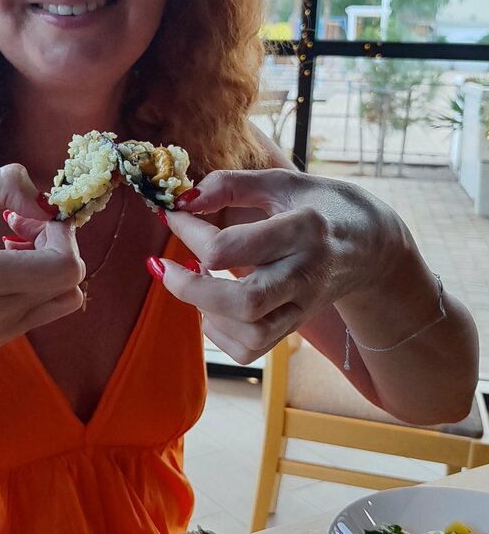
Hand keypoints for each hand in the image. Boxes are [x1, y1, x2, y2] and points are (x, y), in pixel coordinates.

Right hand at [0, 164, 84, 352]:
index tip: (33, 214)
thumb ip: (11, 185)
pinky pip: (38, 313)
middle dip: (57, 248)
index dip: (62, 235)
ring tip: (9, 244)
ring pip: (60, 302)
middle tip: (21, 225)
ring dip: (47, 268)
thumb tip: (49, 203)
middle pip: (69, 286)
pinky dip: (32, 286)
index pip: (65, 268)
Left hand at [158, 168, 402, 364]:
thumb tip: (183, 199)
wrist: (370, 244)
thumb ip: (231, 185)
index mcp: (303, 229)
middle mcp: (305, 274)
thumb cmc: (318, 205)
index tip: (173, 215)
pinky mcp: (294, 325)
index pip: (232, 246)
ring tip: (193, 282)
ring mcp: (302, 305)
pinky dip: (221, 335)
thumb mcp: (281, 183)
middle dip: (190, 288)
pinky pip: (252, 349)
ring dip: (207, 313)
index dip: (189, 231)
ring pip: (250, 334)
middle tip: (163, 265)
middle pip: (244, 302)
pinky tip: (212, 307)